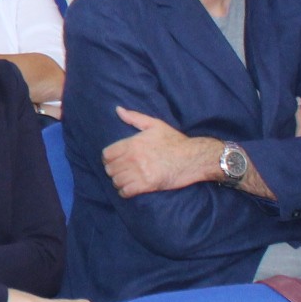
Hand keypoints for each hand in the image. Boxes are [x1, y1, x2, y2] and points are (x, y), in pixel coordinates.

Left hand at [103, 108, 221, 196]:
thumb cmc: (174, 140)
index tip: (113, 160)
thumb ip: (134, 117)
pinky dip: (124, 192)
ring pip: (116, 181)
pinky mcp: (148, 185)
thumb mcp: (155, 124)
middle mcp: (133, 158)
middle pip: (110, 169)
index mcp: (132, 143)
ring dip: (118, 181)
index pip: (107, 155)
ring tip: (124, 179)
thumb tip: (118, 109)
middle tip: (120, 171)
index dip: (108, 159)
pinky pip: (126, 191)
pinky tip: (128, 189)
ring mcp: (140, 172)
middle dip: (113, 170)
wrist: (193, 157)